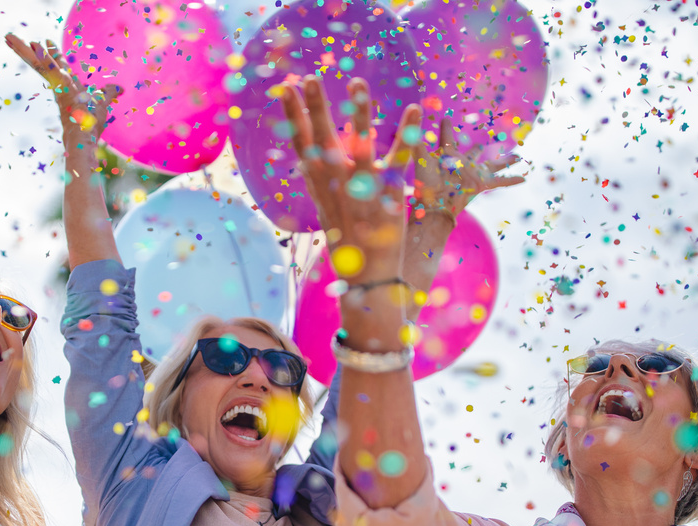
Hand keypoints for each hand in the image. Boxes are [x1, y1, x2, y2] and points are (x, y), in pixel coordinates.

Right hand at [4, 34, 118, 144]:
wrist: (84, 138)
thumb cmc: (91, 123)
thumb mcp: (103, 101)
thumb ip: (109, 92)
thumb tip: (120, 89)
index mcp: (63, 85)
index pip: (52, 64)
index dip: (48, 52)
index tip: (43, 40)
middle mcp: (56, 84)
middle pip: (37, 62)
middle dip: (22, 50)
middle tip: (8, 37)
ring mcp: (55, 85)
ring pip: (37, 63)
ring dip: (22, 50)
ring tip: (8, 37)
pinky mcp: (59, 87)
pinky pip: (50, 69)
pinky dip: (45, 57)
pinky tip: (36, 43)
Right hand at [280, 75, 420, 283]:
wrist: (367, 276)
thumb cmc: (346, 238)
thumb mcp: (325, 207)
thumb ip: (317, 179)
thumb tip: (305, 155)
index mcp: (319, 185)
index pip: (301, 144)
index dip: (292, 116)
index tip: (284, 88)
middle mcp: (336, 186)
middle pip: (322, 140)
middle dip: (315, 109)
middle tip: (309, 78)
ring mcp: (362, 190)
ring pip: (359, 146)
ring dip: (357, 114)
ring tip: (356, 83)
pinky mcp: (389, 196)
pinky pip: (399, 160)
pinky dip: (407, 134)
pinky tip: (413, 108)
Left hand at [411, 118, 525, 220]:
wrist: (435, 205)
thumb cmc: (426, 184)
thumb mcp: (421, 159)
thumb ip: (417, 143)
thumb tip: (409, 127)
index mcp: (447, 156)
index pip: (447, 138)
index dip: (446, 128)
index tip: (445, 119)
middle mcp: (462, 164)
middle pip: (472, 153)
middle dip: (477, 149)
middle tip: (482, 144)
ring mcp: (473, 173)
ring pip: (493, 165)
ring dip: (505, 161)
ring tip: (517, 156)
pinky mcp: (482, 183)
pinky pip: (500, 181)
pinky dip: (512, 180)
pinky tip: (524, 178)